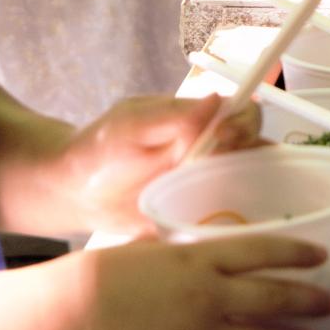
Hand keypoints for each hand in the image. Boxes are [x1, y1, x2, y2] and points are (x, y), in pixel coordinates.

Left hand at [54, 94, 261, 232]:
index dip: (244, 125)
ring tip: (222, 202)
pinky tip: (224, 231)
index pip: (242, 116)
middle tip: (214, 171)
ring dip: (249, 196)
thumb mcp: (131, 126)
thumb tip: (217, 98)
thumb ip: (172, 116)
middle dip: (249, 161)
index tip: (224, 138)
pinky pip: (227, 222)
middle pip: (255, 153)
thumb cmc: (99, 150)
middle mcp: (209, 154)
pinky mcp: (196, 219)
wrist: (74, 194)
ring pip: (249, 189)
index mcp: (198, 124)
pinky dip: (235, 226)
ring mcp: (205, 188)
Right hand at [70, 235, 329, 329]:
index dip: (297, 253)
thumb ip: (176, 249)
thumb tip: (187, 243)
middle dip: (308, 300)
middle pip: (273, 297)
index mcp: (200, 258)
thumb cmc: (101, 273)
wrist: (73, 311)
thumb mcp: (147, 245)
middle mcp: (208, 295)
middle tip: (329, 302)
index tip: (319, 256)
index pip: (263, 251)